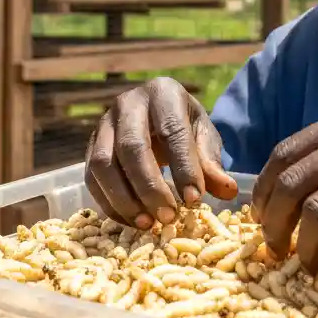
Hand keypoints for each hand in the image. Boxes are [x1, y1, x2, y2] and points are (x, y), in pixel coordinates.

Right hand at [85, 77, 238, 228]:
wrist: (155, 117)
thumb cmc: (184, 127)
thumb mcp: (203, 138)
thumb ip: (212, 163)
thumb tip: (227, 191)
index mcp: (163, 92)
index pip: (172, 130)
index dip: (183, 168)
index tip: (194, 201)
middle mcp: (127, 103)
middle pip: (132, 147)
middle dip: (150, 187)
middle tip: (169, 218)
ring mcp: (103, 123)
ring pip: (104, 164)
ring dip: (125, 200)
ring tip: (148, 224)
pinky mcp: (90, 146)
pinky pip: (92, 179)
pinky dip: (110, 205)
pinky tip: (133, 221)